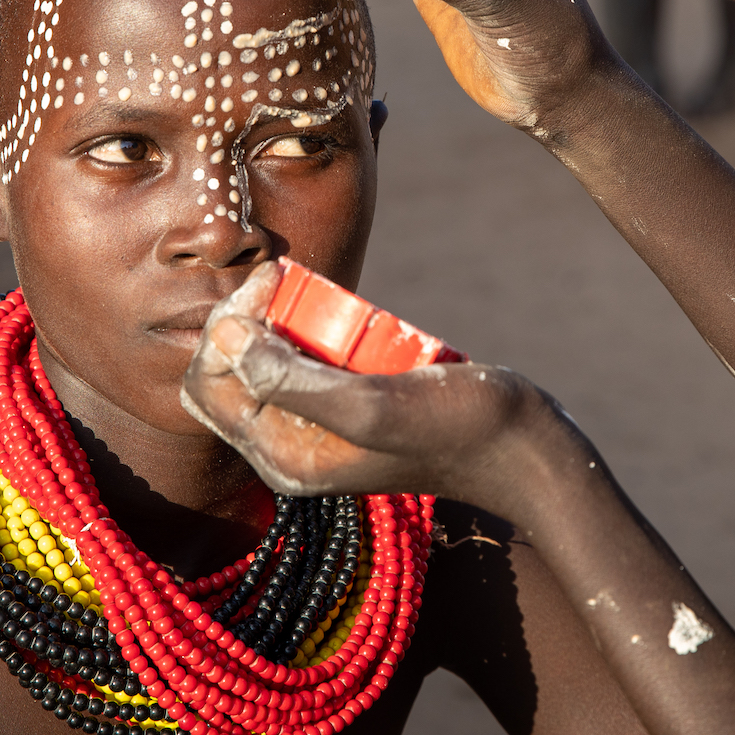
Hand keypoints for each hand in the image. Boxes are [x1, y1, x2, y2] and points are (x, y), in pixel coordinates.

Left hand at [179, 264, 553, 511]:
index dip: (224, 329)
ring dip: (269, 318)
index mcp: (284, 459)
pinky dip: (306, 327)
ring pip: (261, 364)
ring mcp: (319, 430)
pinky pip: (302, 362)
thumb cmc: (455, 427)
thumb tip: (226, 341)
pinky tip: (332, 302)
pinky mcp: (348, 408)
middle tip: (279, 275)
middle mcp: (290, 450)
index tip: (268, 282)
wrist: (524, 449)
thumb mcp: (370, 404)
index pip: (209, 388)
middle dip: (240, 321)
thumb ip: (291, 381)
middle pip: (227, 377)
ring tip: (298, 280)